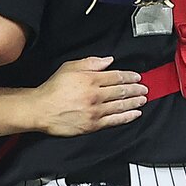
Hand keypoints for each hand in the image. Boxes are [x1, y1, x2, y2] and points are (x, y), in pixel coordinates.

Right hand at [32, 57, 146, 136]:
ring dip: (134, 102)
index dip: (130, 76)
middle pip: (121, 91)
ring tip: (143, 99)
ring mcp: (95, 111)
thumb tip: (108, 61)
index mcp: (90, 79)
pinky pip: (115, 120)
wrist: (41, 109)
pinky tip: (135, 113)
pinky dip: (127, 117)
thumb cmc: (53, 89)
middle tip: (144, 88)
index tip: (137, 77)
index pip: (116, 76)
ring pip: (120, 105)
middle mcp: (95, 95)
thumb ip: (91, 63)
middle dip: (136, 89)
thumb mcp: (70, 67)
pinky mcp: (93, 124)